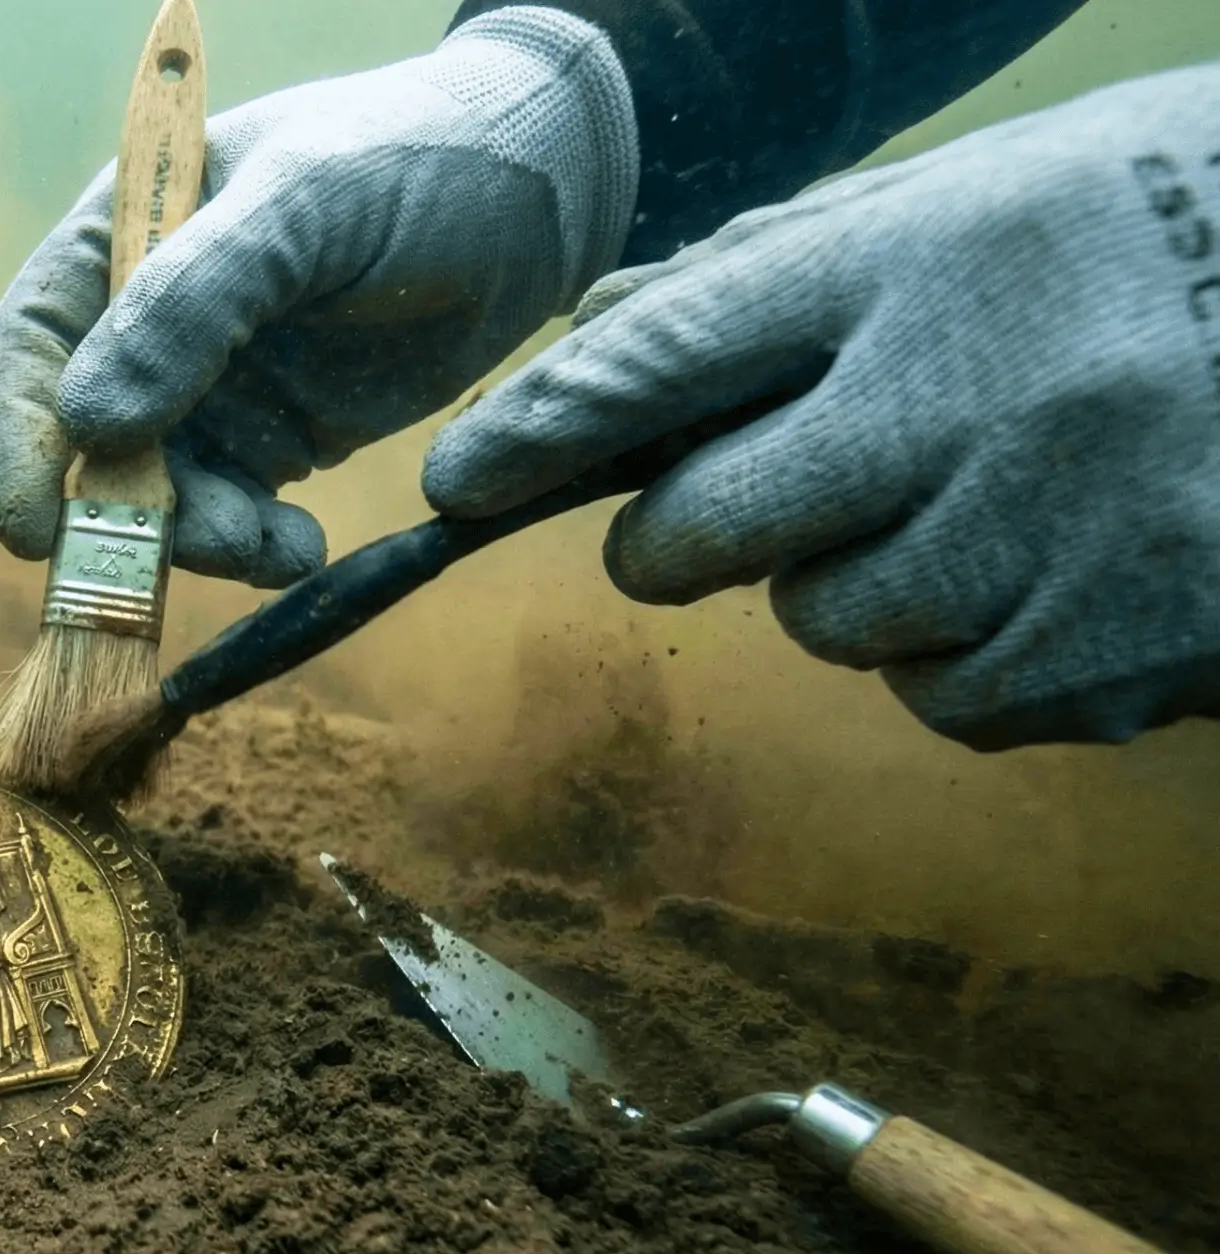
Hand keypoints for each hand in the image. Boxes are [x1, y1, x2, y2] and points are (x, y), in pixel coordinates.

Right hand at [0, 6, 636, 585]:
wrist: (545, 192)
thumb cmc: (414, 156)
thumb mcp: (304, 203)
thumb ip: (195, 300)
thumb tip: (89, 420)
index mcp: (125, 234)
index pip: (33, 345)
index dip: (20, 441)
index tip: (34, 528)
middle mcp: (148, 319)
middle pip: (85, 442)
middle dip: (119, 514)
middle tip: (187, 548)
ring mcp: (210, 387)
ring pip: (159, 497)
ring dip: (198, 540)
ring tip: (271, 545)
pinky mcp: (274, 439)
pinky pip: (235, 517)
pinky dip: (256, 549)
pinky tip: (303, 550)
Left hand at [425, 65, 1219, 748]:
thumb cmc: (1160, 239)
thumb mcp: (982, 201)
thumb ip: (784, 267)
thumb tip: (596, 335)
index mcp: (934, 255)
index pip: (675, 348)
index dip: (543, 427)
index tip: (455, 481)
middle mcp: (983, 396)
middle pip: (705, 533)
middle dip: (684, 535)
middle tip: (738, 497)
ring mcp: (1058, 539)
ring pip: (826, 628)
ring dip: (858, 585)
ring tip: (985, 498)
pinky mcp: (1123, 658)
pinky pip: (948, 701)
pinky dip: (969, 653)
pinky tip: (1061, 565)